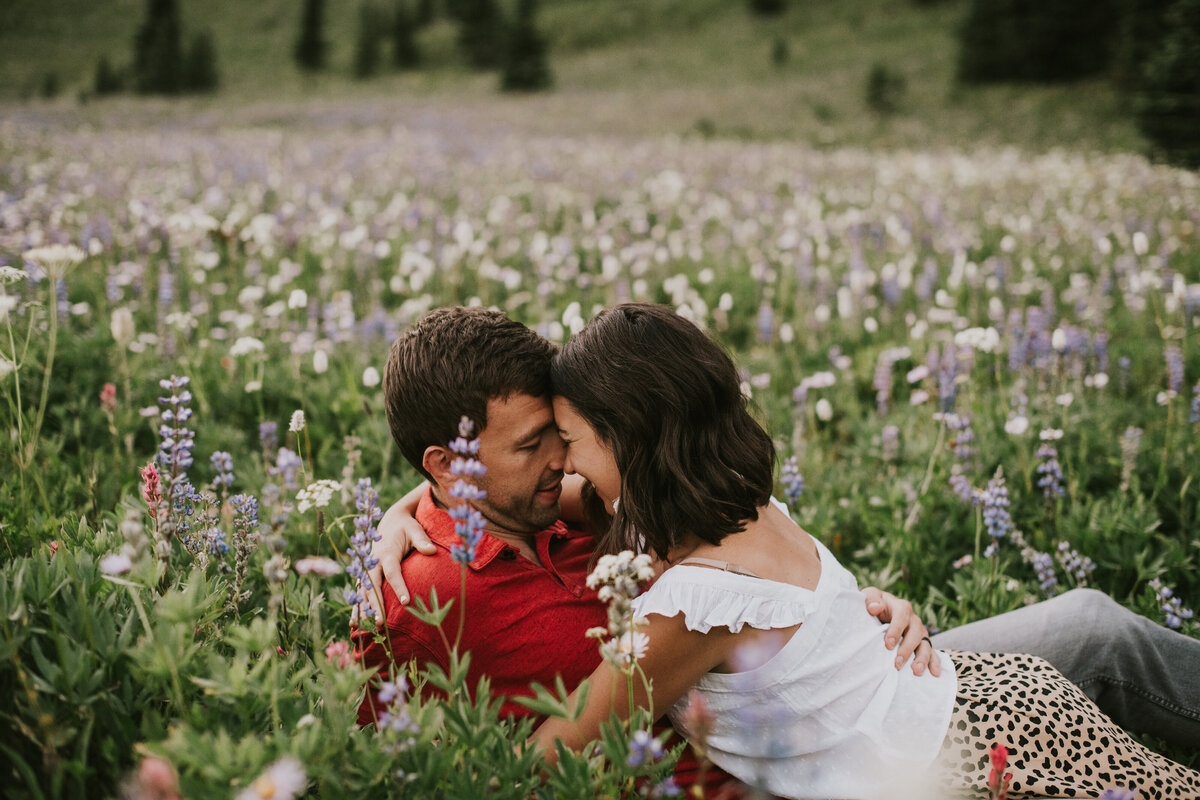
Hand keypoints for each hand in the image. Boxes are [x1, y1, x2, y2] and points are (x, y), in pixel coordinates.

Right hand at [352, 485, 436, 623]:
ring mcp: (367, 569)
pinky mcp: (365, 574)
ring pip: (363, 592)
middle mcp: (373, 562)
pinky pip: (360, 592)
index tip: (406, 602)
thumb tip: (432, 551)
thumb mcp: (415, 529)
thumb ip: (421, 540)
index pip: (393, 573)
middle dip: (375, 605)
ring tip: (366, 628)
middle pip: (373, 586)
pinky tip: (354, 623)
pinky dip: (357, 606)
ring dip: (364, 609)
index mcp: (386, 553)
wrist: (391, 520)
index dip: (399, 587)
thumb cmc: (406, 527)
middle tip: (380, 623)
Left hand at [861, 586, 939, 676]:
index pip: (902, 616)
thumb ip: (870, 600)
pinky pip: (931, 652)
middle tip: (897, 663)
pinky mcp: (922, 643)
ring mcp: (919, 632)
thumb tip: (875, 608)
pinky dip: (934, 662)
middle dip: (907, 649)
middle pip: (915, 632)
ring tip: (916, 671)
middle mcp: (913, 619)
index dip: (896, 630)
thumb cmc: (872, 605)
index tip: (888, 644)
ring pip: (925, 644)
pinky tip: (934, 673)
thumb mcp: (868, 597)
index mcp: (901, 607)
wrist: (879, 611)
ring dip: (922, 658)